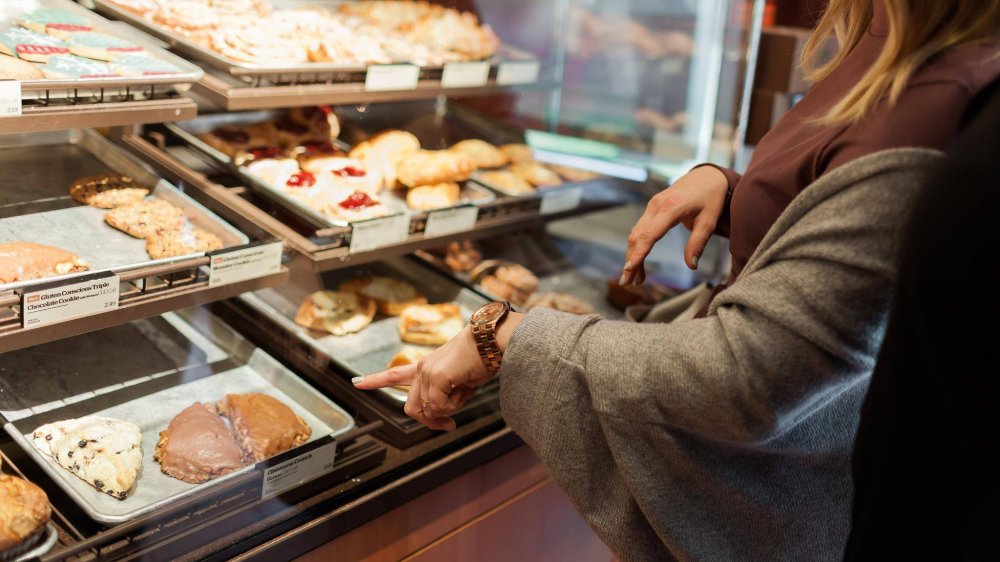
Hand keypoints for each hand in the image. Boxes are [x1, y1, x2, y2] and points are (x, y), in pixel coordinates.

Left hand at [353, 327, 493, 430]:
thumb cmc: (481, 360)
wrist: (491, 341)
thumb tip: (440, 417)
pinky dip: (454, 404)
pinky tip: (464, 386)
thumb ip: (446, 397)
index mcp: (426, 367)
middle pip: (412, 408)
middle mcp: (422, 368)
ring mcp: (426, 372)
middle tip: (449, 425)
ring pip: (429, 410)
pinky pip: (440, 407)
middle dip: (431, 421)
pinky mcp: (436, 376)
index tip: (356, 382)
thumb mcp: (460, 383)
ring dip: (449, 409)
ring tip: (464, 389)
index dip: (375, 380)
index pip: (395, 375)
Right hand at [620, 165, 728, 285]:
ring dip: (632, 256)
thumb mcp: (709, 221)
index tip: (629, 270)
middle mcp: (656, 205)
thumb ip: (698, 243)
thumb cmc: (710, 197)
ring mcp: (652, 205)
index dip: (638, 254)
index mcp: (671, 208)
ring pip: (635, 234)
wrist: (707, 175)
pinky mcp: (652, 208)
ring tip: (635, 279)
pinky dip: (637, 246)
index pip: (649, 235)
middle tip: (629, 283)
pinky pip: (640, 229)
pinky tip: (638, 262)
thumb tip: (691, 266)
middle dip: (631, 260)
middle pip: (636, 236)